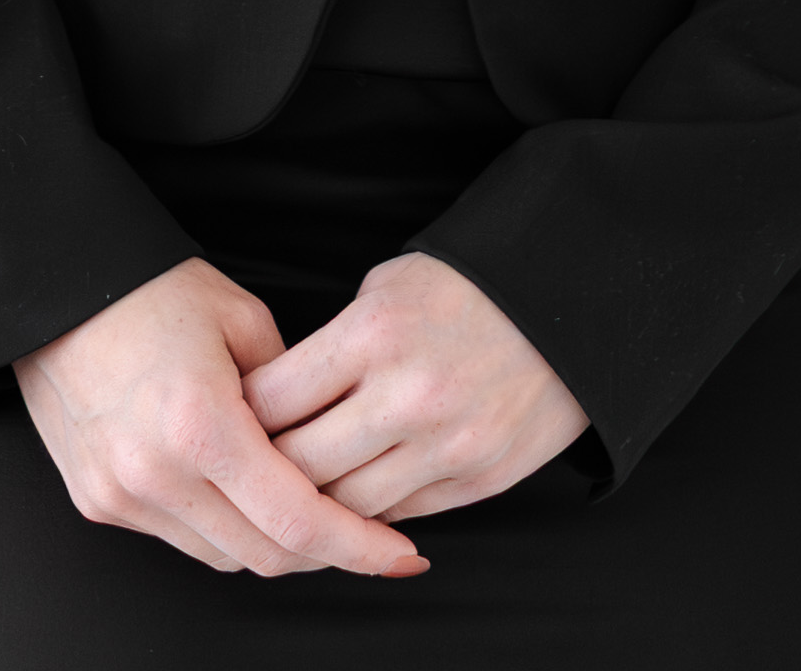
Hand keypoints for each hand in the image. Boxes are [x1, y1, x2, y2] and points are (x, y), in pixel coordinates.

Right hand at [14, 257, 429, 579]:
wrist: (54, 286)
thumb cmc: (150, 288)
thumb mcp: (241, 317)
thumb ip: (291, 390)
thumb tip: (322, 438)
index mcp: (201, 425)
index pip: (297, 520)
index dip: (358, 546)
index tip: (401, 554)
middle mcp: (156, 474)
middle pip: (264, 555)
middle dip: (323, 554)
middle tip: (367, 534)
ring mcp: (121, 495)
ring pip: (222, 556)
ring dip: (270, 544)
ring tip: (307, 508)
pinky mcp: (97, 500)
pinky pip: (179, 537)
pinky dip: (221, 528)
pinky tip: (243, 494)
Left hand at [242, 251, 588, 521]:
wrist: (571, 300)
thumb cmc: (466, 286)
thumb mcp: (388, 287)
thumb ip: (333, 347)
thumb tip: (278, 403)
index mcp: (375, 333)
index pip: (271, 400)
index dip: (239, 415)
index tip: (229, 417)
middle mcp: (407, 396)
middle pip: (297, 465)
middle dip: (266, 469)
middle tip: (251, 464)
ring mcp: (446, 446)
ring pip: (346, 505)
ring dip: (317, 499)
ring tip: (300, 486)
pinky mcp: (478, 481)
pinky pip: (399, 515)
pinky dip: (371, 510)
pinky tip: (357, 490)